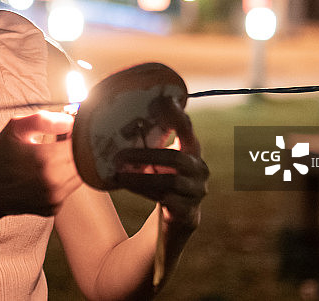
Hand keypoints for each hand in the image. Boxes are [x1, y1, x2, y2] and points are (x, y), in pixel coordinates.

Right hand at [0, 111, 81, 217]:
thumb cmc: (0, 156)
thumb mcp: (15, 128)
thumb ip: (44, 119)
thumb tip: (70, 121)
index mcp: (45, 159)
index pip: (80, 141)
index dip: (78, 131)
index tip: (69, 127)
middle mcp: (53, 182)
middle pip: (84, 159)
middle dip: (77, 147)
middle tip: (62, 140)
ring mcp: (54, 198)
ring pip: (81, 175)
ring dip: (73, 163)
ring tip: (53, 155)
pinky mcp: (54, 208)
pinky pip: (69, 188)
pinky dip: (64, 178)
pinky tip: (47, 172)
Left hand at [113, 96, 208, 229]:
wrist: (180, 217)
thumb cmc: (166, 179)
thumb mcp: (162, 160)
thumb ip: (152, 142)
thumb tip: (121, 122)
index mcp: (193, 151)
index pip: (187, 129)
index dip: (177, 115)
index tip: (163, 100)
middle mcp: (199, 169)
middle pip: (176, 159)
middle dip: (146, 156)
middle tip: (120, 156)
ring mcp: (196, 191)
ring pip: (169, 182)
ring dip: (141, 178)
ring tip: (119, 175)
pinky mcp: (188, 211)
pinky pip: (165, 199)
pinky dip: (143, 192)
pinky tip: (127, 187)